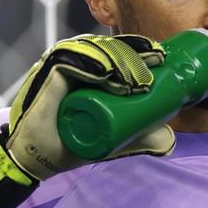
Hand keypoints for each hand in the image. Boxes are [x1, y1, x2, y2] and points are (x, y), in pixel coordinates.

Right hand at [0, 34, 174, 207]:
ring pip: (94, 50)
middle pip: (109, 46)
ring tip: (138, 79)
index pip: (118, 49)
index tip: (162, 59)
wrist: (38, 161)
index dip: (141, 49)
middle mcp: (74, 60)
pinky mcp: (47, 74)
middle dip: (135, 52)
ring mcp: (59, 65)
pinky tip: (109, 73)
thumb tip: (169, 139)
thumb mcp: (113, 140)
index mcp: (89, 67)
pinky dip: (91, 64)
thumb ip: (139, 138)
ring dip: (118, 59)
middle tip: (155, 67)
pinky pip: (70, 60)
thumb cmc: (72, 144)